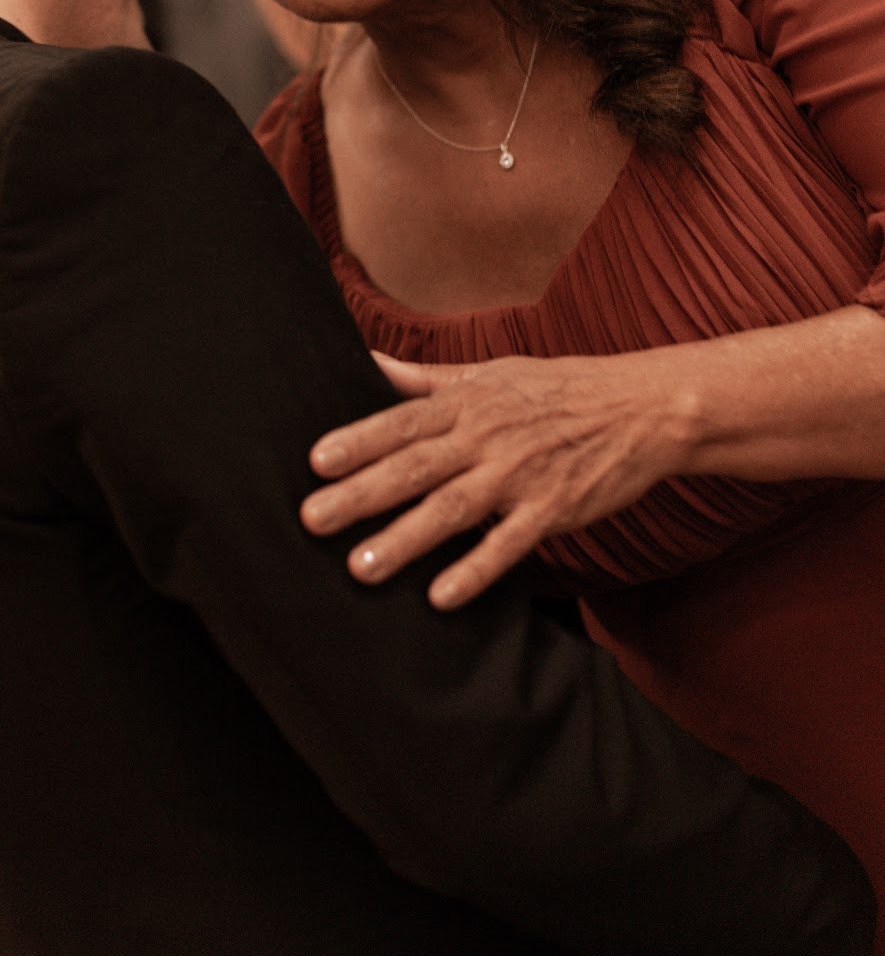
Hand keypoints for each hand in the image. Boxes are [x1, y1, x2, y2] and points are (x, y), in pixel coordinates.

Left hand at [301, 349, 693, 607]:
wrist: (642, 407)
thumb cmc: (559, 389)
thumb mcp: (490, 373)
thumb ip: (424, 379)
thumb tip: (367, 360)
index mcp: (468, 402)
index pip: (402, 422)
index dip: (358, 440)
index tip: (315, 462)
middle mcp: (487, 437)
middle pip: (415, 467)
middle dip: (361, 494)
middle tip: (313, 520)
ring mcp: (520, 475)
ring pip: (452, 509)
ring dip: (404, 539)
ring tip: (360, 567)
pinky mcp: (554, 510)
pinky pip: (509, 545)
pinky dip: (476, 570)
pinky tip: (441, 596)